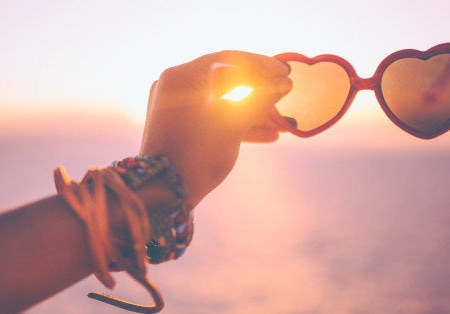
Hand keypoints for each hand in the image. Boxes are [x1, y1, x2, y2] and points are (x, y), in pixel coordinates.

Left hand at [140, 50, 291, 205]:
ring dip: (252, 111)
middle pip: (226, 80)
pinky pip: (211, 115)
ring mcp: (174, 104)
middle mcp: (175, 84)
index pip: (229, 60)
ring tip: (283, 123)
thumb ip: (260, 99)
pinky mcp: (178, 123)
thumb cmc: (199, 155)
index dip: (262, 65)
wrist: (163, 193)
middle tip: (285, 97)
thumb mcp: (234, 125)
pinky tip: (268, 136)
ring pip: (221, 100)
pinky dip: (235, 122)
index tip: (286, 72)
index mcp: (183, 76)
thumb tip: (283, 83)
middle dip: (259, 92)